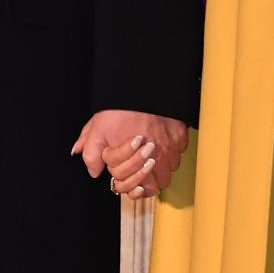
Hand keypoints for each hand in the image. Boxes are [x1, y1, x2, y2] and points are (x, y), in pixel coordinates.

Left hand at [71, 109, 188, 197]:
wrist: (141, 85)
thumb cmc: (119, 108)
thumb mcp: (97, 129)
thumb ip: (92, 154)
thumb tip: (94, 172)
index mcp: (133, 160)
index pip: (132, 186)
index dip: (122, 180)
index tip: (119, 172)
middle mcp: (155, 157)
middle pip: (155, 186)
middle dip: (144, 181)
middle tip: (135, 171)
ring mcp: (171, 148)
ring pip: (169, 173)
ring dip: (159, 170)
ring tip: (148, 159)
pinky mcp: (181, 137)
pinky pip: (179, 155)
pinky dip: (170, 154)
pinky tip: (160, 145)